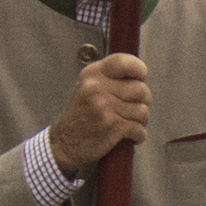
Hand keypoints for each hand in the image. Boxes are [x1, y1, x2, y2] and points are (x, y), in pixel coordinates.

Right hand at [47, 52, 150, 178]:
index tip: (140, 79)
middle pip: (141, 89)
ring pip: (143, 110)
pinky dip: (138, 135)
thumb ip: (110, 78)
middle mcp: (96, 87)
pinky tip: (128, 136)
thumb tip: (141, 77)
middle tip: (132, 109)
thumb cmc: (81, 116)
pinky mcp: (111, 126)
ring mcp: (103, 106)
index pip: (124, 61)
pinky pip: (139, 129)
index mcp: (91, 74)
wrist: (62, 144)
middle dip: (143, 101)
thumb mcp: (87, 88)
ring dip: (140, 121)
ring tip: (128, 123)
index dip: (139, 70)